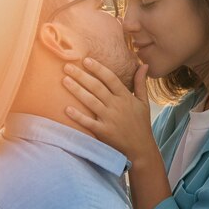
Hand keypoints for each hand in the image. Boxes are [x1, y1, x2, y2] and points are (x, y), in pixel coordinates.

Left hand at [63, 57, 171, 208]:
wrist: (141, 149)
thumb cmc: (141, 124)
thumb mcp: (144, 102)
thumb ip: (141, 83)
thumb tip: (143, 64)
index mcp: (126, 97)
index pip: (111, 78)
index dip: (98, 69)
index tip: (86, 60)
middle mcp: (117, 106)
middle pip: (97, 87)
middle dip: (82, 75)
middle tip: (67, 66)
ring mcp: (110, 119)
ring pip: (91, 101)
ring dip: (77, 90)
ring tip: (64, 80)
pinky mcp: (104, 132)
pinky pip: (89, 122)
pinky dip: (78, 116)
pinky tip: (66, 109)